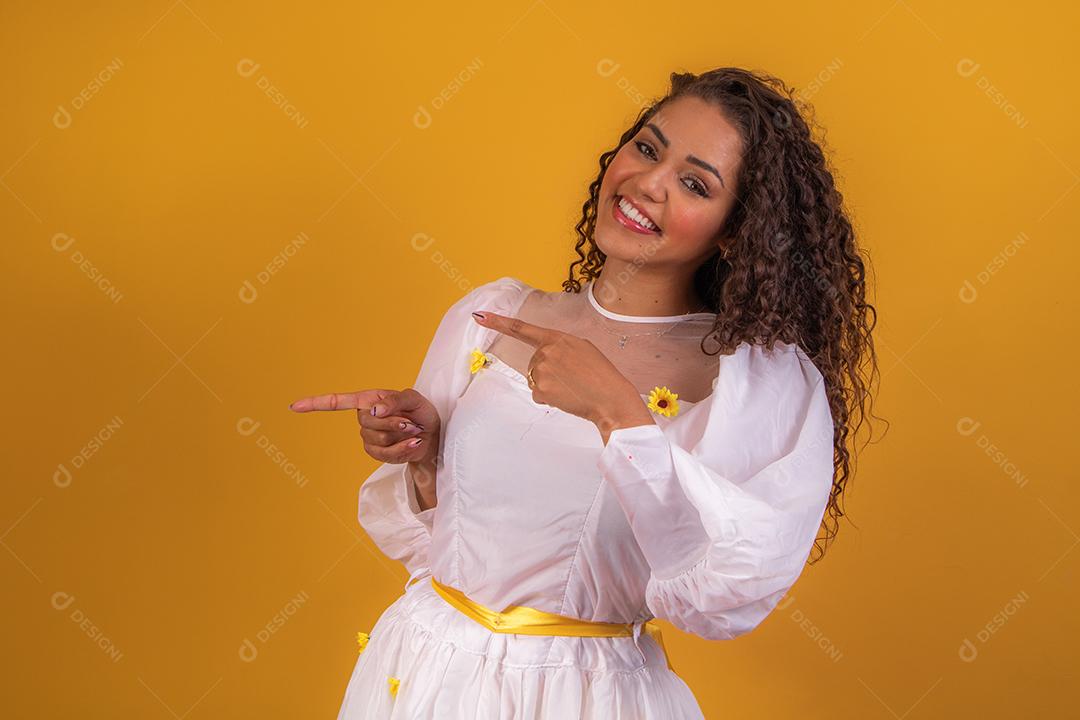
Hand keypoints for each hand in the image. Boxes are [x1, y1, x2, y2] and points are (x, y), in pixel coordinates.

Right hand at [289, 388, 440, 465]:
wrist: (433, 436)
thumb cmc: (422, 413)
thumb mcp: (414, 400)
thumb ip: (394, 401)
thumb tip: (373, 410)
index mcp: (369, 399)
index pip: (337, 402)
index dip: (315, 404)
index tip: (294, 407)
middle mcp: (365, 417)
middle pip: (367, 422)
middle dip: (393, 422)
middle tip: (411, 421)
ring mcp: (369, 437)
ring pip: (376, 439)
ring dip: (400, 436)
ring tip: (413, 431)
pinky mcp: (377, 453)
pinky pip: (384, 454)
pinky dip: (402, 449)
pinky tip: (412, 443)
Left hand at [472, 311, 648, 431]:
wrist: (610, 398)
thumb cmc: (600, 373)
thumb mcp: (583, 348)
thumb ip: (560, 346)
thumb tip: (544, 356)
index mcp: (556, 338)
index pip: (521, 328)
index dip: (498, 322)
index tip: (479, 316)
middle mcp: (545, 352)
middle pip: (534, 362)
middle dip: (548, 370)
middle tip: (572, 377)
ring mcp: (540, 372)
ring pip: (536, 379)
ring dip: (550, 385)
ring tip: (572, 386)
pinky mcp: (539, 391)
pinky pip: (538, 394)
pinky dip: (550, 397)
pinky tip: (567, 396)